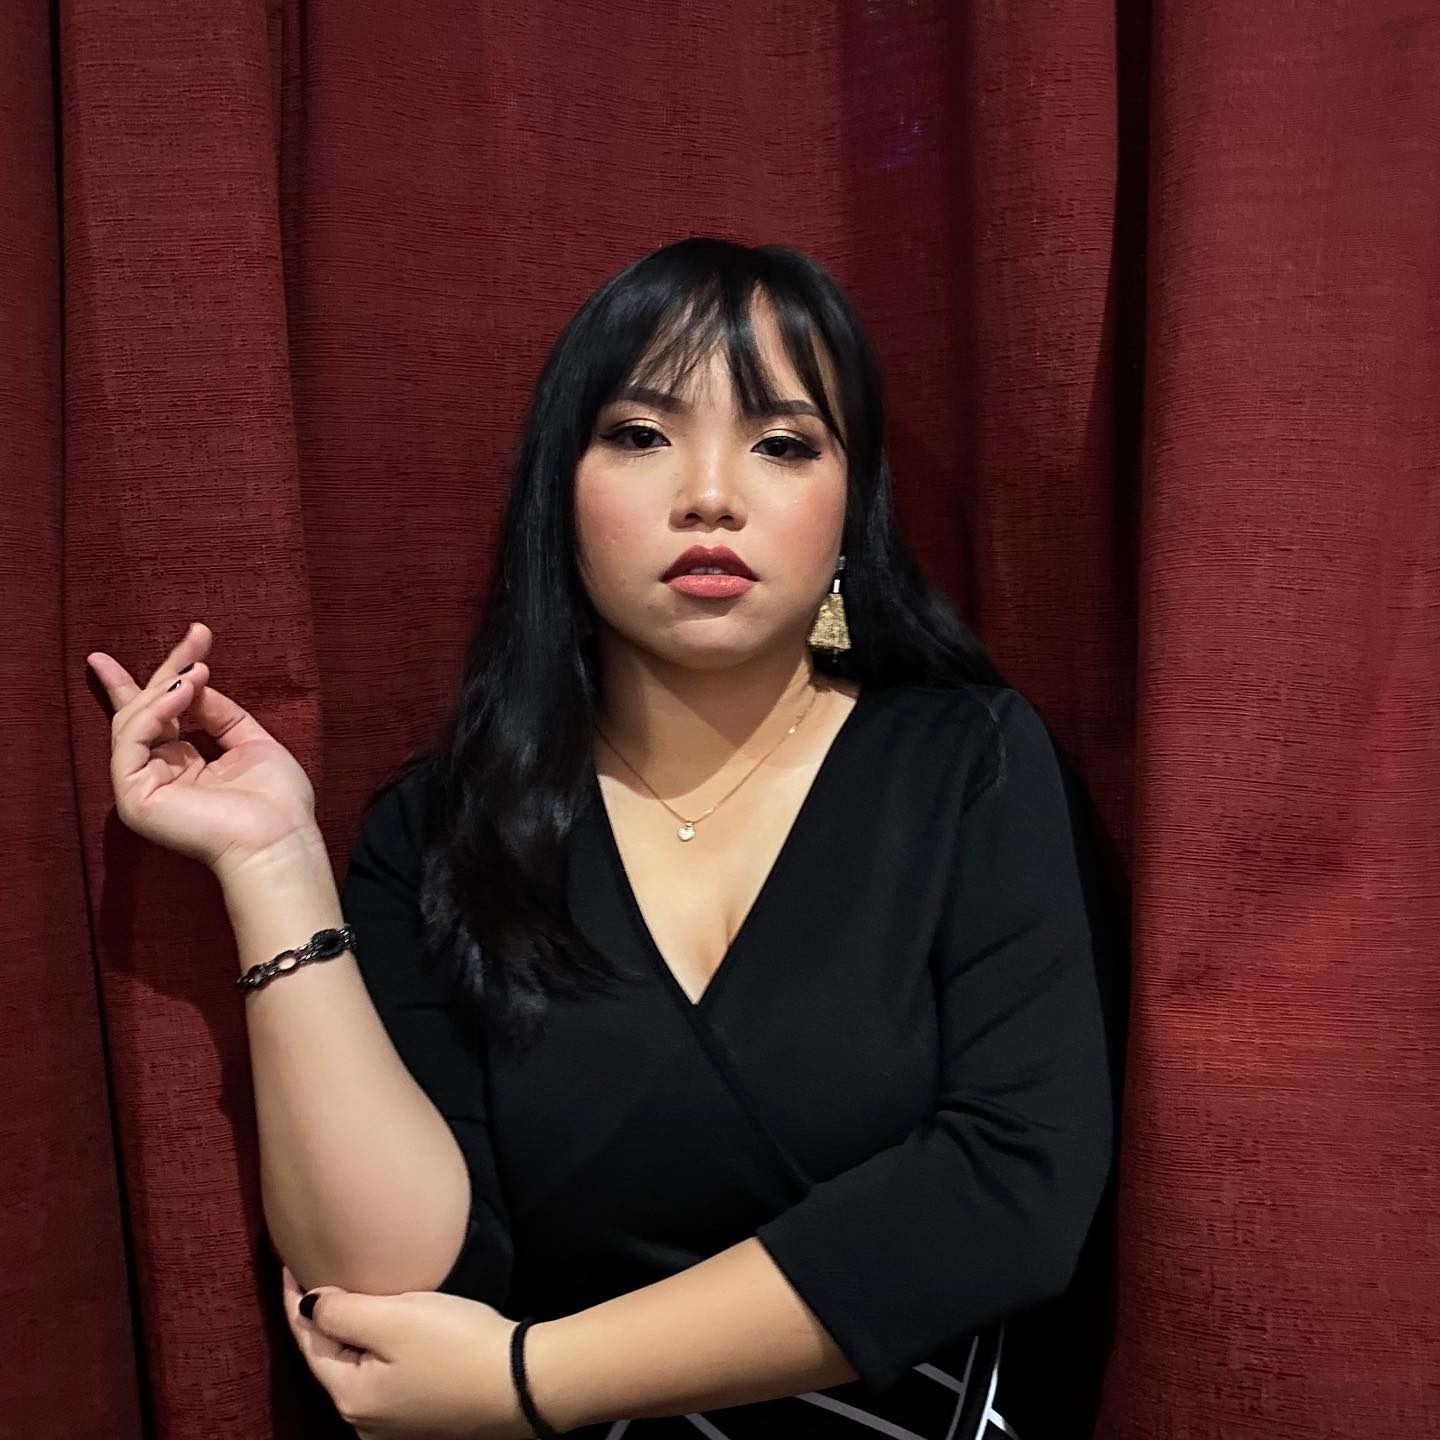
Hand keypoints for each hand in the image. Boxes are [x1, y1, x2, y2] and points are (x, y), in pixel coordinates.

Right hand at [88, 622, 320, 876]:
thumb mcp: (251, 741)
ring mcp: (141, 787)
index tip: (194, 637)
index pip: (162, 717)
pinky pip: (130, 741)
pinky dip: (154, 711)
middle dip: (166, 669)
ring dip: (164, 687)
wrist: (279, 840)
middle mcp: (157, 775)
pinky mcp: (133, 796)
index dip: (165, 676)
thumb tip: (191, 681)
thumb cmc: (277, 801)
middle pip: (144, 712)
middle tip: (195, 636)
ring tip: (196, 671)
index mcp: (184, 766)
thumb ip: (218, 712)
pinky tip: (182, 691)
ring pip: (133, 721)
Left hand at [281, 1265, 535, 1438]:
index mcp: (350, 1397)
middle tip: (316, 1274)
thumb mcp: (394, 1319)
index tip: (290, 1262)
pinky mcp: (422, 1416)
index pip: (309, 1341)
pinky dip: (375, 1351)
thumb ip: (342, 1311)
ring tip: (347, 1297)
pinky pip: (383, 1377)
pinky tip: (385, 1332)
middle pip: (331, 1359)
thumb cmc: (458, 1346)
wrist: (522, 1382)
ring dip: (350, 1335)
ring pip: (358, 1369)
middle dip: (322, 1319)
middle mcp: (363, 1422)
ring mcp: (393, 1424)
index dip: (296, 1300)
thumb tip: (308, 1304)